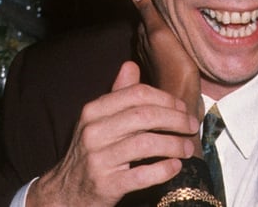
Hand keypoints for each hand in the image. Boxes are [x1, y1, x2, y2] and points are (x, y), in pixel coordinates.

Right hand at [27, 62, 198, 206]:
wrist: (65, 193)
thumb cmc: (91, 152)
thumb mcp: (97, 120)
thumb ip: (117, 94)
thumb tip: (131, 65)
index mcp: (94, 111)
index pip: (137, 94)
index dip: (165, 98)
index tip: (183, 107)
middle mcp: (93, 132)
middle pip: (144, 116)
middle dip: (176, 119)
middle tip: (192, 126)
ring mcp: (98, 159)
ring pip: (146, 144)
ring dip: (174, 144)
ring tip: (188, 148)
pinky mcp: (106, 185)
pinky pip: (142, 175)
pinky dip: (164, 170)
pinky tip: (175, 167)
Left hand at [129, 0, 203, 121]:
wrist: (183, 101)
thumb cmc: (173, 67)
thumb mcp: (160, 33)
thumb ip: (148, 10)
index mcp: (144, 35)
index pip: (145, 11)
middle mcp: (147, 46)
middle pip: (152, 24)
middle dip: (160, 13)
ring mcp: (159, 59)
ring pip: (160, 37)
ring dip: (168, 28)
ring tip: (182, 15)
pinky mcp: (171, 70)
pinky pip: (170, 48)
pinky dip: (174, 42)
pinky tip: (184, 41)